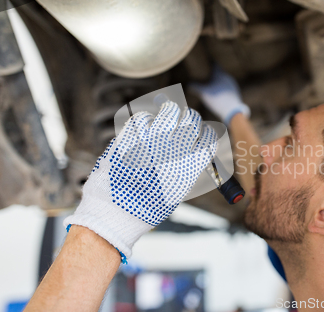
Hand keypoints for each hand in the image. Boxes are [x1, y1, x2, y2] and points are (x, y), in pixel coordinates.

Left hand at [64, 101, 217, 258]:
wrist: (115, 212)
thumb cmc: (147, 206)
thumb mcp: (177, 190)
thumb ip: (188, 166)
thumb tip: (193, 145)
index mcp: (189, 167)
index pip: (209, 137)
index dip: (206, 133)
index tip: (200, 133)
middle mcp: (174, 150)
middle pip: (192, 119)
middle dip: (190, 118)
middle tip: (184, 120)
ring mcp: (151, 140)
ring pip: (170, 110)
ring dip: (170, 113)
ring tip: (165, 120)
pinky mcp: (131, 135)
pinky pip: (143, 117)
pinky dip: (146, 120)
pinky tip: (143, 130)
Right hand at [190, 65, 249, 124]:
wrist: (232, 111)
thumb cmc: (217, 99)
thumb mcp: (204, 93)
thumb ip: (195, 88)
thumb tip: (188, 85)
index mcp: (220, 74)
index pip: (215, 65)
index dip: (210, 63)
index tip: (205, 62)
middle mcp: (228, 77)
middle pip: (219, 72)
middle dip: (213, 73)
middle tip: (206, 73)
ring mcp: (232, 85)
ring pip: (224, 80)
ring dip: (218, 81)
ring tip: (211, 83)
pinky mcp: (235, 92)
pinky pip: (227, 87)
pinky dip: (222, 88)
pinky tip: (218, 93)